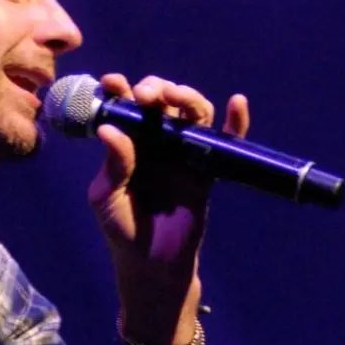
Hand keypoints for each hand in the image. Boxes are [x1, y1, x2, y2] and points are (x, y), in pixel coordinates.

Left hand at [88, 73, 250, 344]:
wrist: (151, 263)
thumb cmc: (122, 227)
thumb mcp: (107, 196)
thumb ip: (113, 164)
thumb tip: (109, 129)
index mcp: (127, 141)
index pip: (124, 106)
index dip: (119, 89)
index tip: (112, 82)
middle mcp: (155, 139)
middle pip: (160, 100)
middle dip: (154, 88)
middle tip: (146, 95)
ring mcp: (183, 151)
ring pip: (191, 112)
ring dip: (186, 96)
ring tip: (175, 97)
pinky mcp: (208, 168)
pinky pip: (224, 141)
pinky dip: (235, 121)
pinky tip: (237, 103)